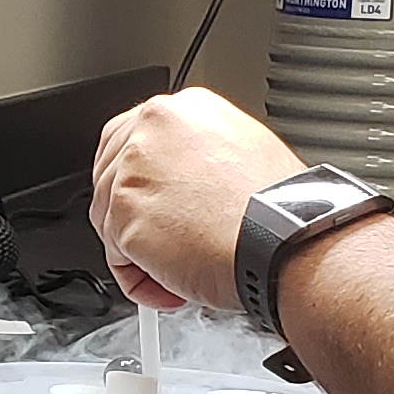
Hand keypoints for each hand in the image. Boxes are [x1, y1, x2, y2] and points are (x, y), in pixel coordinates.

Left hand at [90, 88, 302, 314]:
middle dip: (130, 217)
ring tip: (182, 269)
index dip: (136, 180)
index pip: (131, 137)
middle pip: (110, 175)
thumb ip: (200, 159)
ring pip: (109, 217)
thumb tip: (182, 182)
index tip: (149, 203)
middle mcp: (153, 128)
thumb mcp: (244, 156)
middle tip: (166, 244)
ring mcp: (133, 168)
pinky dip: (140, 279)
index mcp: (186, 110)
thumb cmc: (278, 212)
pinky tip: (174, 283)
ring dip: (140, 253)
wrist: (283, 242)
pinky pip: (116, 256)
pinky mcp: (123, 210)